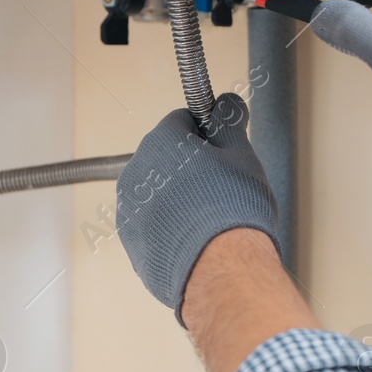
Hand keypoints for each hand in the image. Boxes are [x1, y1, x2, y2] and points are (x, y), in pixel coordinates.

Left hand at [116, 93, 279, 323]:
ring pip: (157, 193)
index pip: (182, 121)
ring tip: (208, 218)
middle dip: (190, 168)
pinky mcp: (132, 243)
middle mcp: (136, 171)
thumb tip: (227, 103)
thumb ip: (228, 123)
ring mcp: (129, 209)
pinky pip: (152, 225)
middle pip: (166, 158)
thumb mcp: (241, 154)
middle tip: (220, 188)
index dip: (206, 135)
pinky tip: (195, 238)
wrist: (222, 268)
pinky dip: (169, 228)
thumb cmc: (232, 211)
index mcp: (161, 141)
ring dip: (178, 199)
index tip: (220, 151)